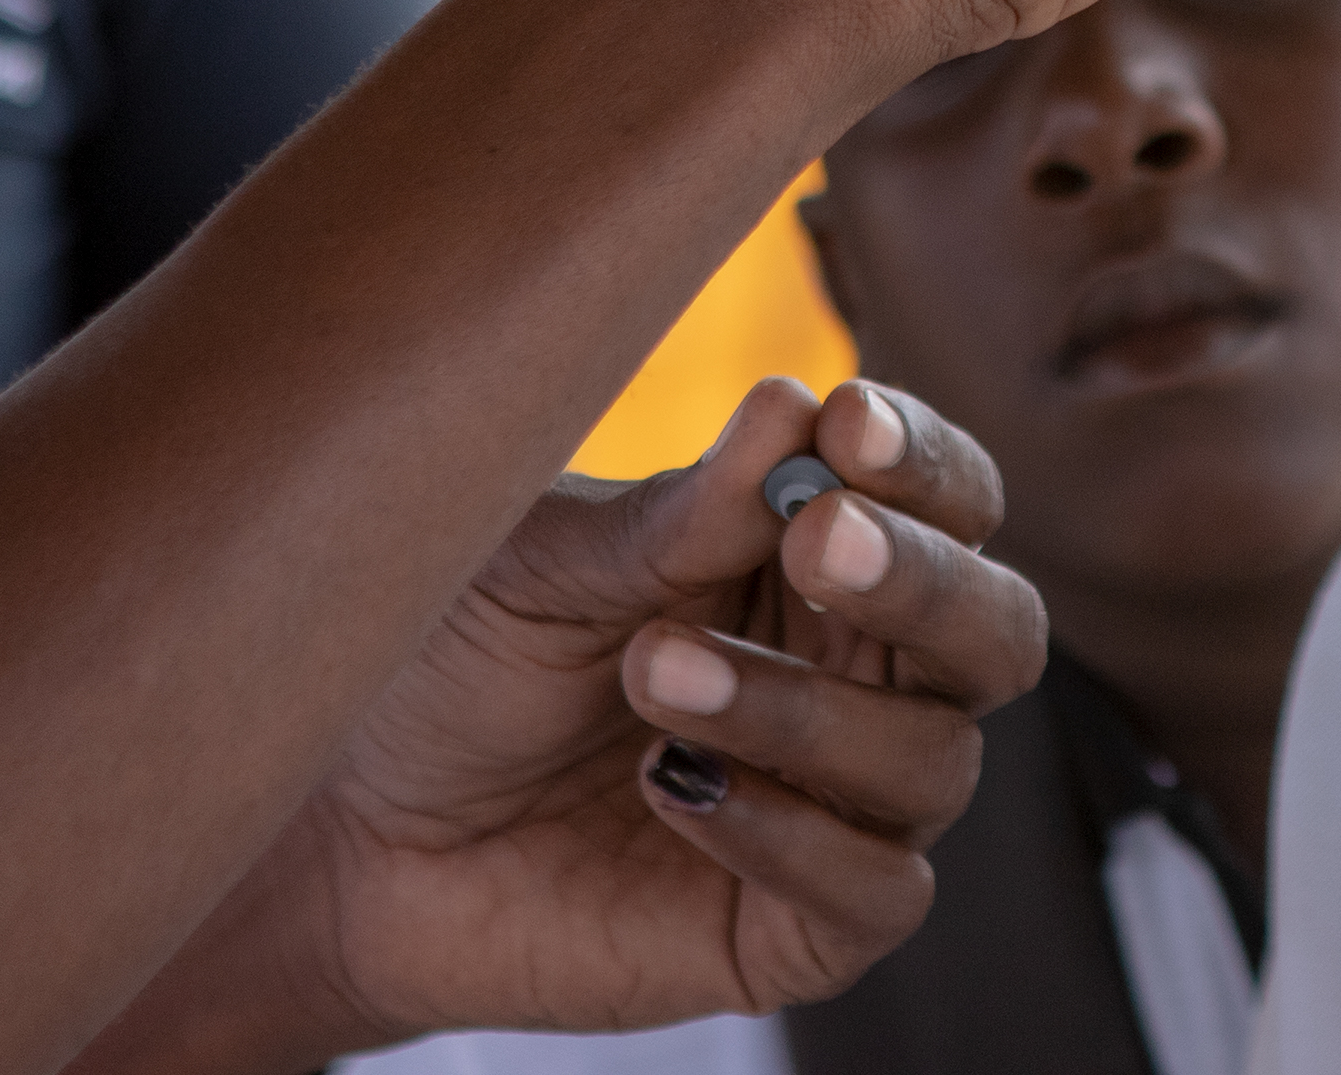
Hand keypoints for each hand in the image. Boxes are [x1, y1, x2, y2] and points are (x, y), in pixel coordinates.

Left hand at [94, 378, 1043, 1067]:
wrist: (344, 828)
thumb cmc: (457, 660)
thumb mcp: (550, 562)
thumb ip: (679, 514)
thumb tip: (793, 408)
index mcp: (824, 562)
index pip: (951, 501)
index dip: (925, 462)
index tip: (848, 424)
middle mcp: (864, 679)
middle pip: (996, 630)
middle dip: (923, 578)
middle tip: (815, 537)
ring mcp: (841, 810)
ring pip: (931, 758)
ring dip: (804, 704)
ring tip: (653, 668)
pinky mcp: (795, 932)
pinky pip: (874, 890)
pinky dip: (792, 833)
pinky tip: (674, 786)